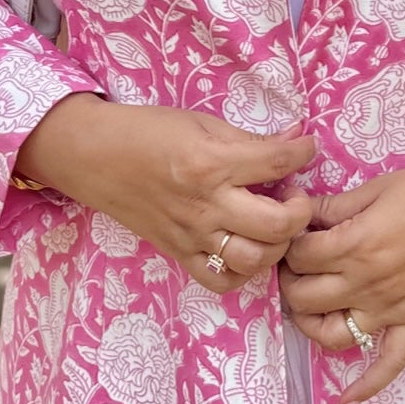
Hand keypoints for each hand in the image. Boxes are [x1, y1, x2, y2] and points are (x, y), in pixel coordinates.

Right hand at [14, 94, 316, 292]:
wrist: (97, 157)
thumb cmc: (150, 131)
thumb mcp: (202, 123)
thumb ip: (250, 139)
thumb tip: (296, 139)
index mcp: (211, 163)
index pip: (276, 163)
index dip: (303, 152)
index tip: (307, 147)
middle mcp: (205, 204)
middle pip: (277, 225)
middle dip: (300, 212)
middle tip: (295, 197)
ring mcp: (192, 235)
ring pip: (253, 260)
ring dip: (277, 246)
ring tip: (275, 225)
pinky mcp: (179, 254)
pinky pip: (220, 280)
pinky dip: (243, 272)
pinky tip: (248, 249)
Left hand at [278, 160, 404, 403]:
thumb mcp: (375, 189)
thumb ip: (334, 206)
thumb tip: (298, 208)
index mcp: (355, 246)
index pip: (299, 255)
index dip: (289, 241)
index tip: (295, 231)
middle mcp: (366, 284)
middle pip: (303, 297)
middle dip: (290, 278)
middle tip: (296, 262)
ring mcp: (388, 309)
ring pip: (332, 335)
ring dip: (310, 324)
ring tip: (307, 304)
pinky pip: (389, 363)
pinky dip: (366, 385)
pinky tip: (345, 401)